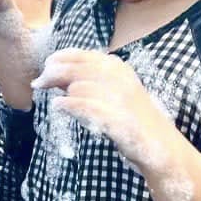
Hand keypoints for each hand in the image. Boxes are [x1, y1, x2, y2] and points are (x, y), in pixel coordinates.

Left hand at [35, 48, 177, 173]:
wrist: (161, 145)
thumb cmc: (132, 117)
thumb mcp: (113, 90)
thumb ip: (89, 79)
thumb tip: (55, 74)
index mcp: (118, 68)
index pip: (81, 55)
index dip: (60, 58)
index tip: (47, 65)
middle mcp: (120, 79)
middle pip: (75, 69)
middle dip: (53, 74)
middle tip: (39, 82)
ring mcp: (120, 99)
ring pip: (78, 88)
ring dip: (65, 94)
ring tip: (62, 102)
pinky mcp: (118, 120)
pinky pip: (85, 107)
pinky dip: (68, 105)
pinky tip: (58, 106)